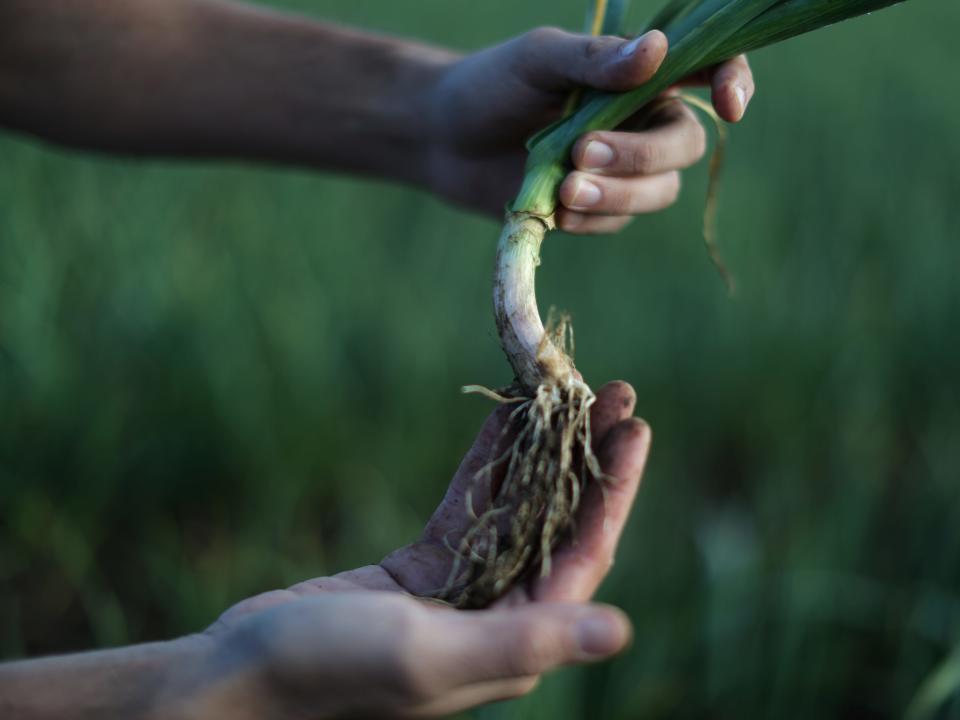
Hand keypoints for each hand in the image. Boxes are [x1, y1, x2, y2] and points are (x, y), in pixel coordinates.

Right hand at [191, 382, 649, 718]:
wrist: (239, 680)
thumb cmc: (331, 674)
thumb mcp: (429, 654)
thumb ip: (524, 640)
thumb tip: (621, 631)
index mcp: (517, 642)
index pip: (586, 554)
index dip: (615, 488)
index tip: (635, 426)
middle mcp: (500, 615)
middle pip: (559, 522)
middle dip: (587, 456)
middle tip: (613, 391)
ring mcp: (461, 589)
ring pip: (516, 506)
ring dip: (543, 450)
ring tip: (566, 390)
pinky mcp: (422, 569)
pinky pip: (467, 504)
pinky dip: (485, 460)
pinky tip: (506, 415)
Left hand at [424, 28, 753, 233]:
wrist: (443, 139)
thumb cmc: (492, 85)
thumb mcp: (537, 60)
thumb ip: (593, 59)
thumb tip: (657, 50)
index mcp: (639, 72)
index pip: (708, 68)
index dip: (734, 82)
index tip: (730, 104)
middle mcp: (641, 120)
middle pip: (684, 143)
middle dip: (641, 155)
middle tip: (582, 151)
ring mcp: (622, 169)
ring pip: (658, 190)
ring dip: (617, 194)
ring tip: (564, 190)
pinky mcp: (597, 210)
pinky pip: (616, 222)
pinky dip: (590, 219)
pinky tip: (553, 211)